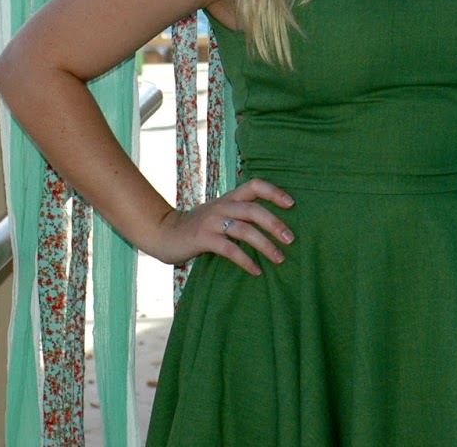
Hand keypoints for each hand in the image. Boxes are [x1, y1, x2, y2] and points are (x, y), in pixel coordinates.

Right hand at [144, 177, 295, 275]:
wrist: (164, 233)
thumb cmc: (200, 225)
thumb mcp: (221, 213)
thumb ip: (241, 213)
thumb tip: (274, 224)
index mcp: (229, 198)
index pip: (255, 185)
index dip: (274, 192)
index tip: (291, 204)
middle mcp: (222, 206)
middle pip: (254, 210)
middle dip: (275, 224)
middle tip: (291, 239)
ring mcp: (212, 222)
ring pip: (244, 230)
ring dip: (265, 245)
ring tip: (280, 258)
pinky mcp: (202, 239)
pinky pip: (229, 249)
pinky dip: (245, 260)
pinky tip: (256, 271)